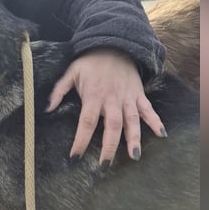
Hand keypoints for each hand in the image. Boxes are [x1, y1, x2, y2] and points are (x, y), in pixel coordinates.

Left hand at [46, 49, 165, 164]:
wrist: (114, 44)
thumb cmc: (90, 62)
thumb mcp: (71, 72)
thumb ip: (59, 91)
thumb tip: (47, 109)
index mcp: (94, 96)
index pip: (86, 122)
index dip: (81, 140)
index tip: (75, 156)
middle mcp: (112, 99)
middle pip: (112, 126)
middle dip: (109, 146)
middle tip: (105, 165)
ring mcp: (127, 98)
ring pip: (132, 120)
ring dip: (134, 139)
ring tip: (134, 157)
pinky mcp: (139, 95)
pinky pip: (148, 109)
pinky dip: (156, 121)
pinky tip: (161, 134)